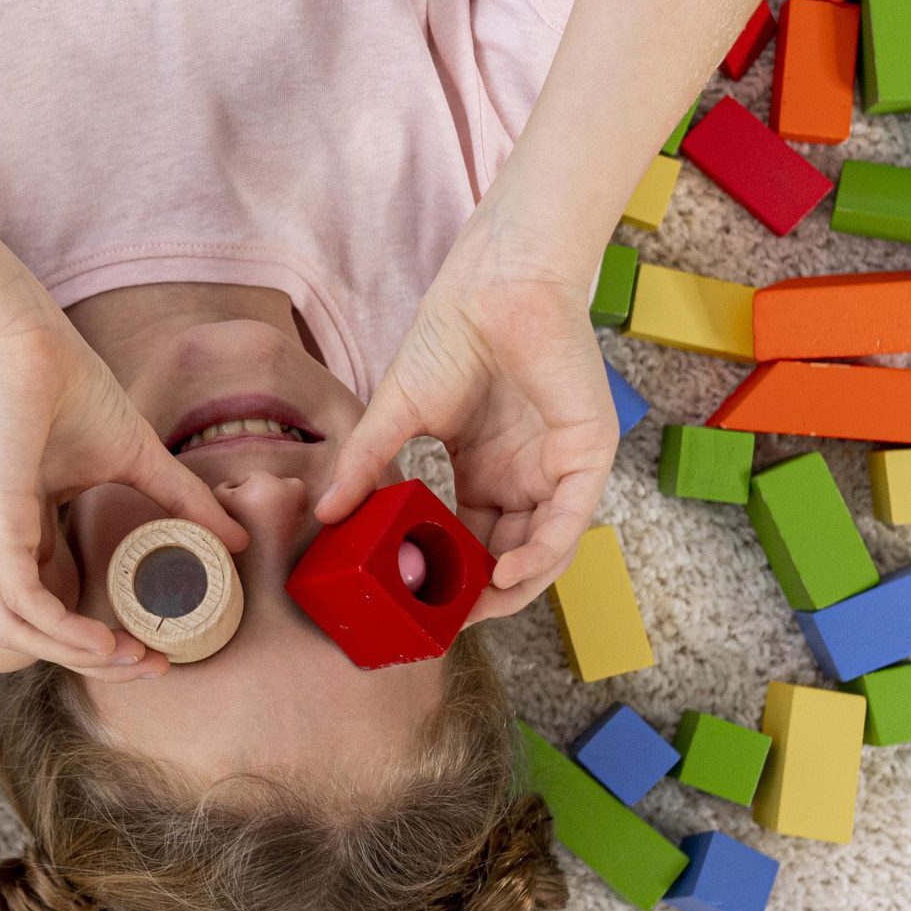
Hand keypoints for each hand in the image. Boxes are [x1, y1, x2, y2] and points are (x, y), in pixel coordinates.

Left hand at [0, 310, 247, 680]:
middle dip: (93, 661)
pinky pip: (19, 600)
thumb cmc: (69, 385)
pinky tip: (103, 639)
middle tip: (151, 665)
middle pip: (29, 634)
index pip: (46, 608)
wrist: (28, 335)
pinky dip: (61, 629)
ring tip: (131, 657)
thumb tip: (238, 538)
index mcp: (15, 529)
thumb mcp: (136, 457)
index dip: (96, 638)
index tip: (153, 647)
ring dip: (77, 656)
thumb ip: (180, 500)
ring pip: (17, 630)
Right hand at [314, 218, 616, 623]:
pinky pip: (569, 521)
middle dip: (480, 595)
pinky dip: (541, 555)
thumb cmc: (449, 338)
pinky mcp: (586, 455)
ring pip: (544, 549)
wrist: (492, 288)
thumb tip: (324, 514)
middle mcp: (525, 478)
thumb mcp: (394, 415)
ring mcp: (558, 469)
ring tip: (474, 609)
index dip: (448, 578)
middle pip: (509, 556)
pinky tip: (507, 576)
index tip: (417, 607)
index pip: (471, 542)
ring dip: (512, 588)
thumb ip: (365, 466)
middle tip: (445, 622)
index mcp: (486, 473)